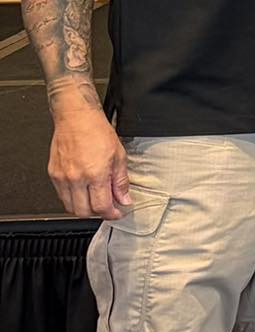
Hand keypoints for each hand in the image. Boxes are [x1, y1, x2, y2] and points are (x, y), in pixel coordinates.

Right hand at [47, 89, 129, 218]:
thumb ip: (121, 181)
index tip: (116, 213)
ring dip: (83, 207)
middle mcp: (76, 178)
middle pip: (83, 212)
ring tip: (95, 198)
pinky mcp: (53, 174)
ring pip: (70, 207)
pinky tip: (83, 190)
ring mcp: (62, 177)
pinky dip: (73, 198)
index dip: (111, 214)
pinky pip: (62, 196)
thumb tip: (124, 198)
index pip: (101, 206)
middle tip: (107, 207)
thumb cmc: (97, 131)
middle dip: (97, 213)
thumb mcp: (119, 156)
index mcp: (95, 174)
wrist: (76, 117)